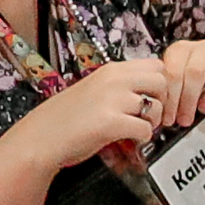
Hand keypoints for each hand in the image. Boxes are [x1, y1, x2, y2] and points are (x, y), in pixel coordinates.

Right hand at [12, 58, 172, 169]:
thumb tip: (149, 91)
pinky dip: (142, 138)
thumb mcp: (96, 89)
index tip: (151, 99)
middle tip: (149, 116)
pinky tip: (131, 140)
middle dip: (161, 101)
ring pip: (156, 106)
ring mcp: (112, 100)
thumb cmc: (67, 117)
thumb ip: (121, 86)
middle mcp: (114, 80)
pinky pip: (145, 129)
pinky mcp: (111, 123)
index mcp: (111, 70)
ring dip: (152, 121)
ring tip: (137, 128)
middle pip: (162, 82)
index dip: (159, 85)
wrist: (42, 136)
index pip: (156, 65)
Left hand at [153, 39, 204, 122]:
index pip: (174, 72)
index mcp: (180, 50)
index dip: (171, 99)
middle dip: (188, 100)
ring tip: (204, 110)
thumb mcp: (171, 85)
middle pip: (197, 72)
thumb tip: (156, 117)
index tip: (168, 119)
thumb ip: (166, 95)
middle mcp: (203, 48)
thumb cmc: (184, 85)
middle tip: (184, 120)